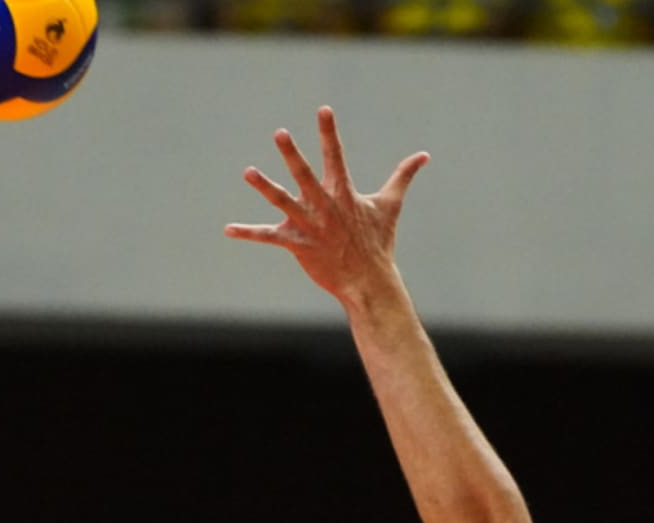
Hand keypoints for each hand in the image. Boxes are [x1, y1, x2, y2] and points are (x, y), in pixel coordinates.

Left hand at [226, 107, 429, 307]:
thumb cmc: (378, 243)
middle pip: (305, 174)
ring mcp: (310, 225)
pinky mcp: (298, 245)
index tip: (323, 109)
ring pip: (283, 202)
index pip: (335, 155)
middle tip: (280, 133)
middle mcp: (325, 205)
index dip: (328, 132)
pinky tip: (228, 229)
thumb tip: (424, 155)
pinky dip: (248, 233)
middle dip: (292, 154)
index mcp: (344, 192)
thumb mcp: (390, 205)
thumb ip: (404, 176)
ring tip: (248, 172)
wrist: (368, 281)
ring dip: (265, 187)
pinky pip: (268, 237)